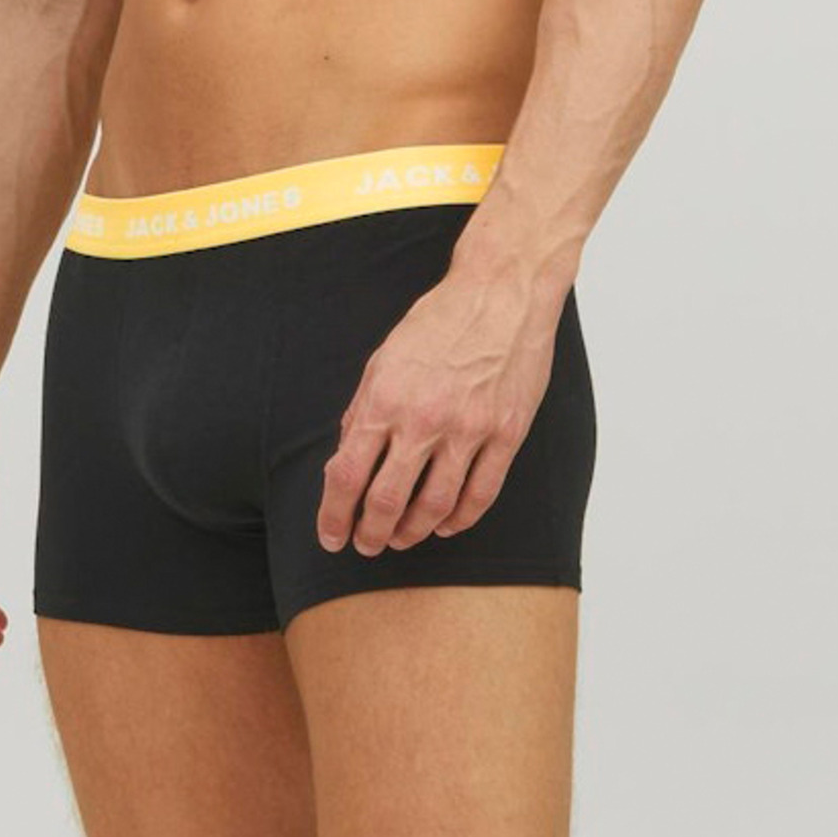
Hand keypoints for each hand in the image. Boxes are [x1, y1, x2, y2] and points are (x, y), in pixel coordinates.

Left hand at [316, 266, 563, 555]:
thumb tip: (346, 458)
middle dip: (370, 534)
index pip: (348, 475)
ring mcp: (469, 429)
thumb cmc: (439, 320)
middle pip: (387, 502)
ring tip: (401, 539)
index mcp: (385, 398)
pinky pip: (479, 494)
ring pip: (434, 507)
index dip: (334, 516)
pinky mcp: (506, 434)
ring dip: (412, 533)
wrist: (500, 291)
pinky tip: (445, 525)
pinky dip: (458, 519)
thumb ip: (363, 409)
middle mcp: (424, 418)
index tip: (331, 535)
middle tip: (366, 544)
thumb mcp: (384, 357)